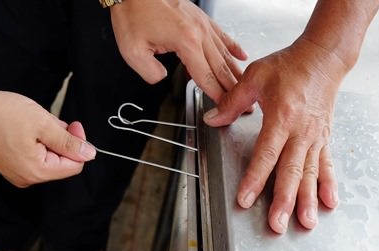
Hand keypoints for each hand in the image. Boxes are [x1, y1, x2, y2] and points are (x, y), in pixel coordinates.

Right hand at [0, 91, 94, 186]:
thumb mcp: (41, 122)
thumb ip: (68, 141)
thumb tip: (90, 154)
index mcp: (37, 172)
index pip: (75, 165)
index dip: (79, 143)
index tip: (72, 123)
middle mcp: (28, 179)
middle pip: (62, 162)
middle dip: (62, 138)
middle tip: (48, 119)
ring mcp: (17, 174)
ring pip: (49, 156)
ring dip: (49, 136)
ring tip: (32, 121)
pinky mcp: (10, 165)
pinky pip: (34, 154)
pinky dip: (36, 139)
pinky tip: (24, 126)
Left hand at [109, 0, 246, 101]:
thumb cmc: (133, 12)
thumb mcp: (133, 51)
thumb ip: (150, 73)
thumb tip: (162, 78)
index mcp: (186, 42)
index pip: (206, 78)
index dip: (218, 97)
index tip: (227, 109)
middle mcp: (199, 33)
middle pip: (221, 69)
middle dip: (234, 90)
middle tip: (246, 106)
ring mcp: (203, 24)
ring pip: (225, 54)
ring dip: (236, 73)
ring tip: (246, 87)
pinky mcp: (201, 18)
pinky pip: (222, 35)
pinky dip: (234, 47)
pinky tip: (242, 56)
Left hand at [204, 38, 343, 233]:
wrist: (323, 58)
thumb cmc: (290, 66)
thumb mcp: (255, 76)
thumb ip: (232, 101)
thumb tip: (212, 119)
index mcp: (281, 117)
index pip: (265, 154)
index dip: (255, 178)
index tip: (245, 199)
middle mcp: (300, 132)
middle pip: (290, 171)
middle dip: (283, 200)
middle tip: (277, 224)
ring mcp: (314, 138)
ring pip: (310, 174)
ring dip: (307, 200)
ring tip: (306, 223)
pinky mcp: (324, 139)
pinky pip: (326, 165)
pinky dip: (328, 185)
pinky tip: (329, 203)